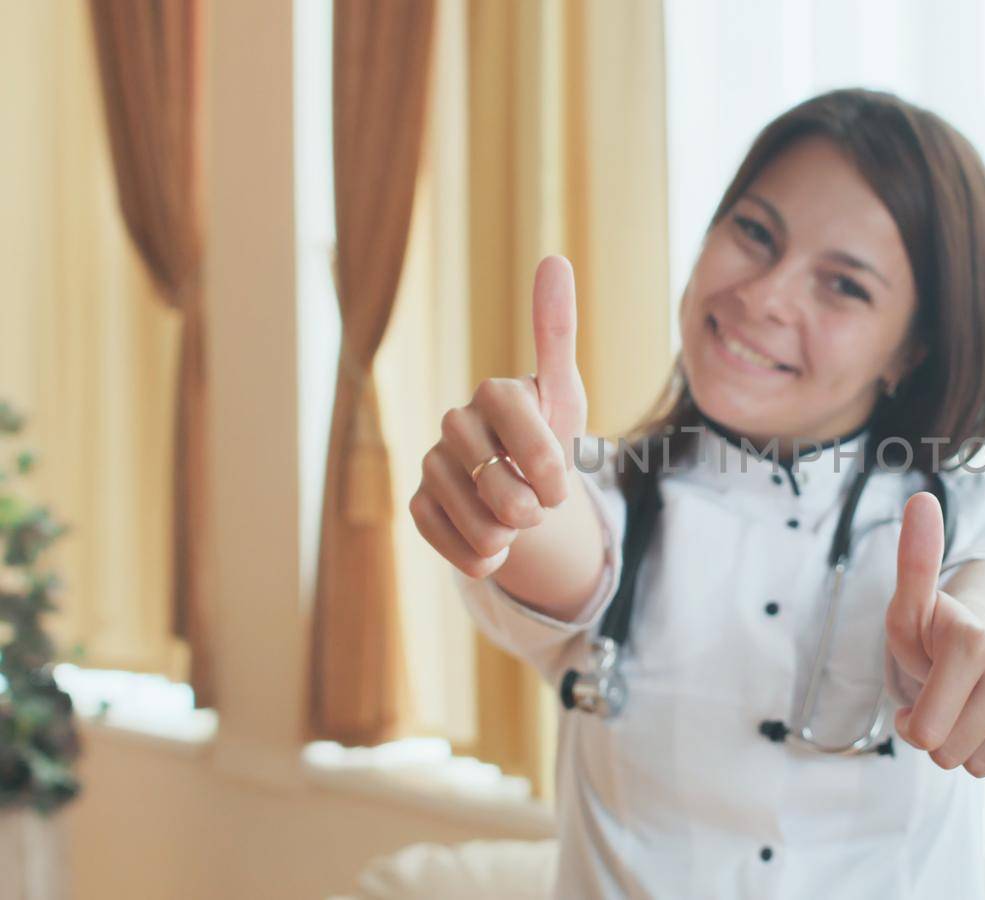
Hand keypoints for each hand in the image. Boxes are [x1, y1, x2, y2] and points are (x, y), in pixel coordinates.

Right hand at [409, 255, 589, 578]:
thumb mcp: (565, 392)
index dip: (551, 468)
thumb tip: (553, 257)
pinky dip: (485, 556)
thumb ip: (557, 332)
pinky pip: (456, 547)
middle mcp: (454, 423)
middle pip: (500, 489)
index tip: (563, 479)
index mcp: (494, 392)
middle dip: (534, 507)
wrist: (523, 486)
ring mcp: (431, 464)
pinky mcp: (419, 505)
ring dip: (513, 535)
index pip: (528, 440)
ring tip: (517, 516)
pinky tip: (493, 542)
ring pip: (480, 524)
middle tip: (539, 497)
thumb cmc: (549, 434)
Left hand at [885, 492, 984, 777]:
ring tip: (969, 704)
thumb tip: (920, 498)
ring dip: (967, 745)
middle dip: (939, 736)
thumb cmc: (938, 631)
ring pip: (983, 765)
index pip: (925, 735)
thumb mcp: (910, 608)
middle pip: (951, 754)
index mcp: (972, 642)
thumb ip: (911, 565)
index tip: (919, 692)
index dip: (912, 723)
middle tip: (945, 697)